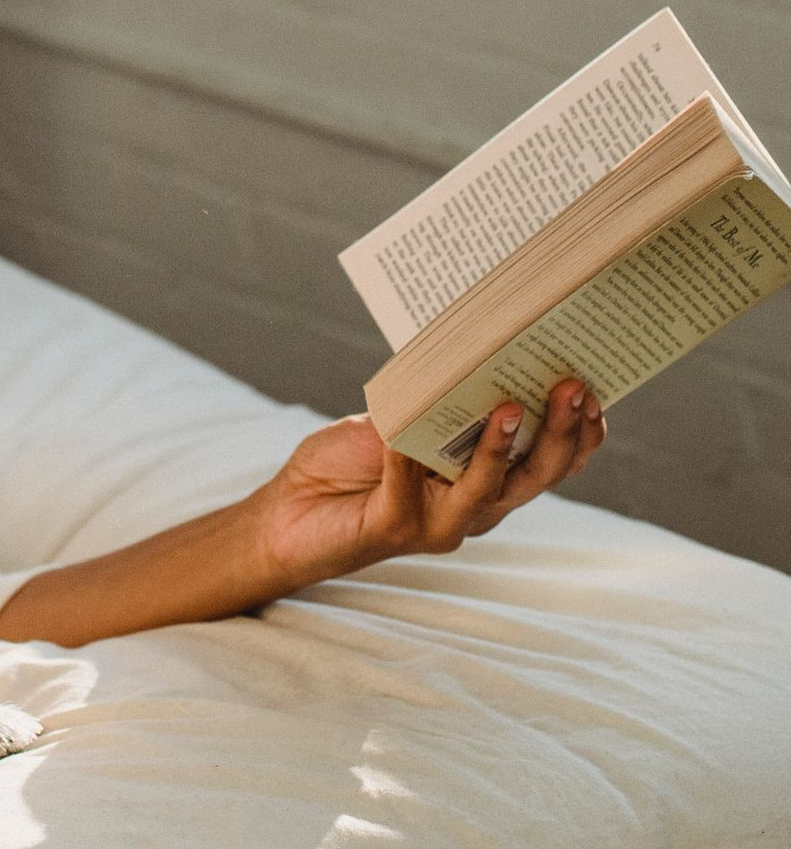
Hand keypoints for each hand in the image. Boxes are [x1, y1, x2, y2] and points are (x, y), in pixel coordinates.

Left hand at [249, 377, 607, 589]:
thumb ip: (432, 403)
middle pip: (534, 477)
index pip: (550, 464)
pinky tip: (403, 431)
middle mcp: (473, 510)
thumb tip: (466, 355)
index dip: (579, 435)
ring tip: (511, 406)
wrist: (288, 512)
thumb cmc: (346, 464)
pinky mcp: (393, 530)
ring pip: (485, 491)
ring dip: (500, 448)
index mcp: (485, 483)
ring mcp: (437, 525)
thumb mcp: (397, 422)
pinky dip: (406, 459)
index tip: (595, 390)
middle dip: (558, 433)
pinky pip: (406, 492)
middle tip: (572, 387)